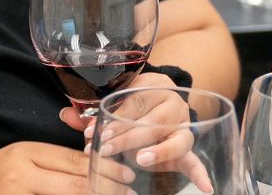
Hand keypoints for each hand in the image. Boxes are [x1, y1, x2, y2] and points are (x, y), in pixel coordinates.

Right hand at [0, 141, 131, 194]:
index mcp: (25, 152)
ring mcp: (17, 194)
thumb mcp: (18, 160)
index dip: (104, 169)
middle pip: (75, 183)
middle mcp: (21, 173)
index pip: (73, 161)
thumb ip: (50, 163)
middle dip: (106, 189)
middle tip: (131, 192)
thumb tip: (91, 167)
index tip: (127, 175)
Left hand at [58, 72, 214, 193]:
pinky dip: (201, 174)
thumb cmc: (134, 104)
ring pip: (174, 139)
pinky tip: (206, 188)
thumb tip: (65, 115)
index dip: (113, 119)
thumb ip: (92, 113)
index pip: (133, 103)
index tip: (95, 133)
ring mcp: (182, 125)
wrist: (164, 102)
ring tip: (141, 159)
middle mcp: (172, 103)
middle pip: (151, 122)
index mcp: (153, 86)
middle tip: (105, 149)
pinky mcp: (187, 145)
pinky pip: (196, 159)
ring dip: (158, 151)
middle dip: (126, 138)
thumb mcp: (115, 104)